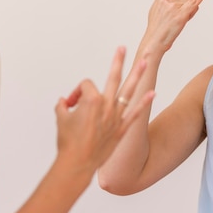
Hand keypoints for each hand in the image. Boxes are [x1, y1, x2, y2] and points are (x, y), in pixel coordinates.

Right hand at [54, 46, 154, 174]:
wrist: (76, 164)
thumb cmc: (67, 142)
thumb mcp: (60, 118)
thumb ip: (62, 107)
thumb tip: (63, 103)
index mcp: (90, 100)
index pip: (85, 86)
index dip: (76, 93)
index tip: (70, 104)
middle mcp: (105, 105)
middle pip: (113, 77)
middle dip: (118, 61)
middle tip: (122, 48)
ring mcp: (115, 117)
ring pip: (128, 91)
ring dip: (137, 75)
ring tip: (145, 62)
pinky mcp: (121, 129)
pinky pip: (135, 113)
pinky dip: (144, 103)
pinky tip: (153, 93)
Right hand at [143, 0, 209, 51]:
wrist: (155, 41)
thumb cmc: (156, 27)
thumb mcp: (155, 7)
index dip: (178, 5)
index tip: (171, 14)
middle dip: (184, 7)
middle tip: (175, 19)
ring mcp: (174, 6)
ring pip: (191, 3)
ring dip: (189, 12)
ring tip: (177, 21)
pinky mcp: (181, 14)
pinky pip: (194, 2)